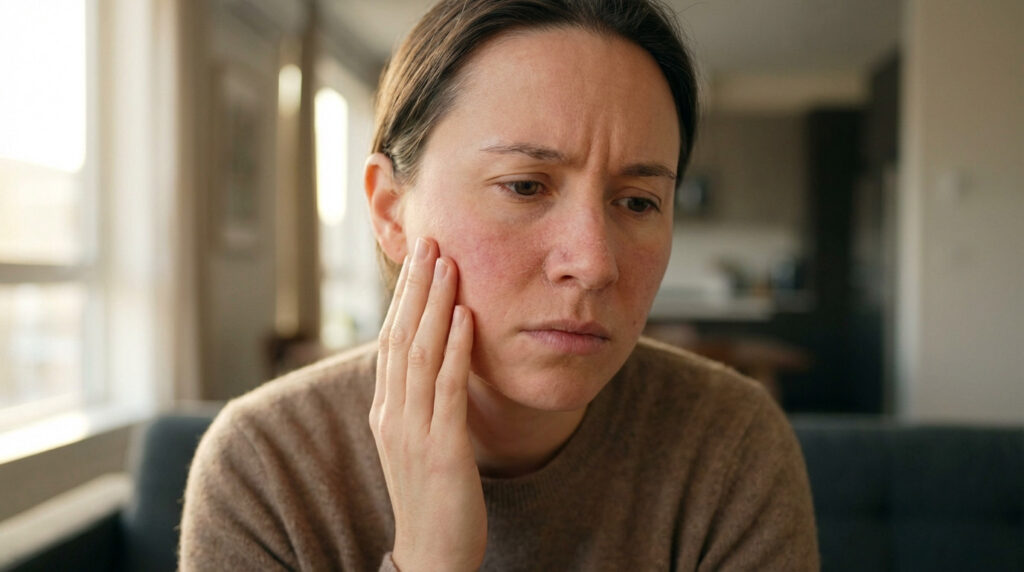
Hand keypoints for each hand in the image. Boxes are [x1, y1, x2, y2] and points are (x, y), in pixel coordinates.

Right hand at [369, 237, 486, 570]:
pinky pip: (446, 389)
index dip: (403, 298)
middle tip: (428, 241)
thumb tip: (432, 361)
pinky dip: (453, 349)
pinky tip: (465, 317)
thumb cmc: (431, 498)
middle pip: (398, 337)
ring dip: (433, 305)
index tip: (418, 259)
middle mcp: (392, 415)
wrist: (431, 557)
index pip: (389, 341)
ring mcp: (413, 432)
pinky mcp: (442, 450)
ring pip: (418, 354)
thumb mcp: (417, 442)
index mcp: (385, 411)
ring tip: (446, 264)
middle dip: (414, 287)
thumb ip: (419, 402)